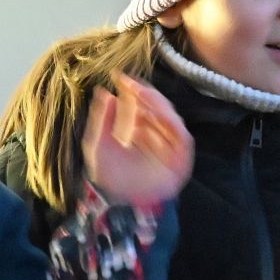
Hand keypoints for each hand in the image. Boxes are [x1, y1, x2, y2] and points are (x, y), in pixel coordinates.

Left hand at [82, 76, 193, 207]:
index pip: (140, 104)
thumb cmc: (110, 177)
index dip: (131, 89)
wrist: (121, 202)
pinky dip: (170, 123)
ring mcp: (170, 145)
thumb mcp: (97, 145)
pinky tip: (154, 114)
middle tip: (130, 84)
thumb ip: (101, 120)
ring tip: (140, 95)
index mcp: (138, 129)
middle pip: (157, 106)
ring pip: (171, 117)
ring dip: (156, 104)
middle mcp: (156, 134)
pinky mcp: (181, 157)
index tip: (119, 77)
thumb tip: (104, 91)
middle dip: (145, 93)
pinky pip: (181, 135)